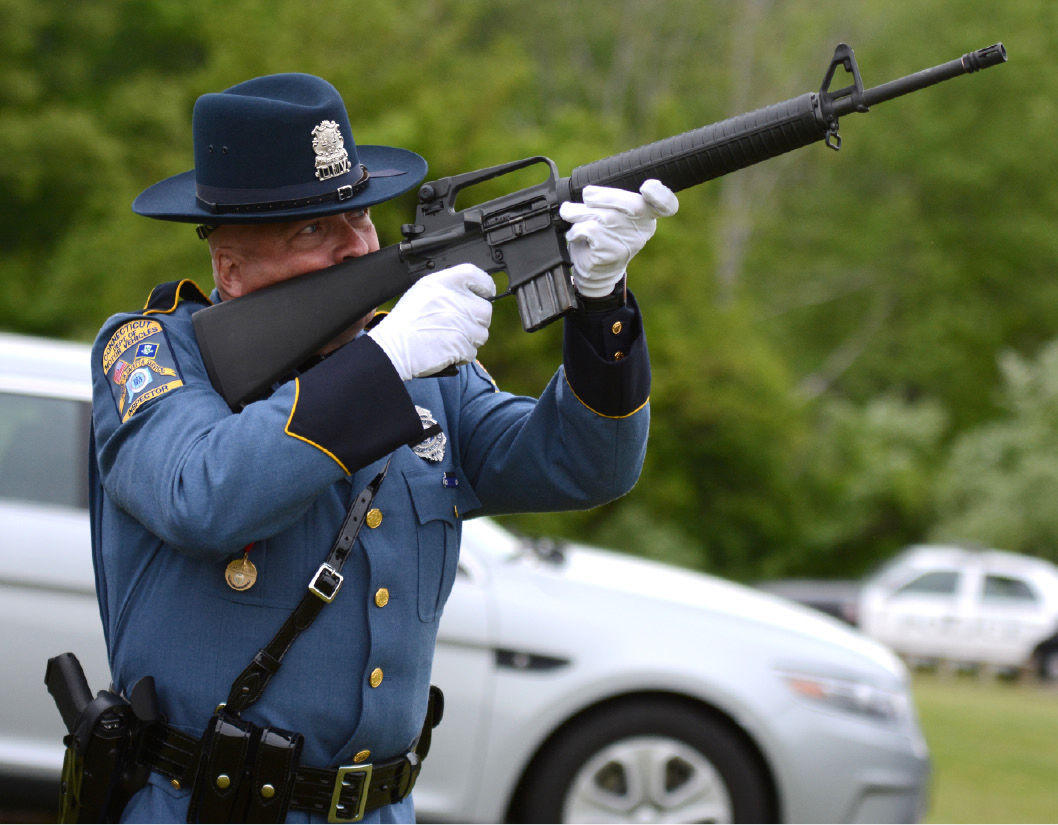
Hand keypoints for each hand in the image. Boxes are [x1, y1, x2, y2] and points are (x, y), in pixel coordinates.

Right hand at [367, 263, 494, 379]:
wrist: (394, 348)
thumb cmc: (407, 322)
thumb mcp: (423, 292)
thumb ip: (449, 288)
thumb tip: (473, 293)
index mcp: (442, 283)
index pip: (475, 274)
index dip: (484, 285)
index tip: (486, 293)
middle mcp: (454, 300)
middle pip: (485, 309)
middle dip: (475, 320)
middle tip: (457, 324)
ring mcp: (460, 323)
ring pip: (481, 333)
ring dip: (469, 338)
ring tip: (447, 337)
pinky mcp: (461, 345)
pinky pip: (472, 351)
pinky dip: (462, 354)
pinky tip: (445, 349)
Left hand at [559, 179, 678, 297]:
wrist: (596, 273)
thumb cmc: (602, 237)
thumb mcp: (612, 214)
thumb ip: (612, 200)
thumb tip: (590, 190)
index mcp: (647, 216)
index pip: (666, 205)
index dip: (661, 194)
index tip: (648, 186)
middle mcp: (643, 230)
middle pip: (632, 204)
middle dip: (604, 195)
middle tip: (587, 196)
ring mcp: (628, 243)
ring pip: (604, 216)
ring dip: (580, 212)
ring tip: (570, 214)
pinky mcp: (611, 253)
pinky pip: (590, 230)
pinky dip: (576, 230)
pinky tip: (574, 235)